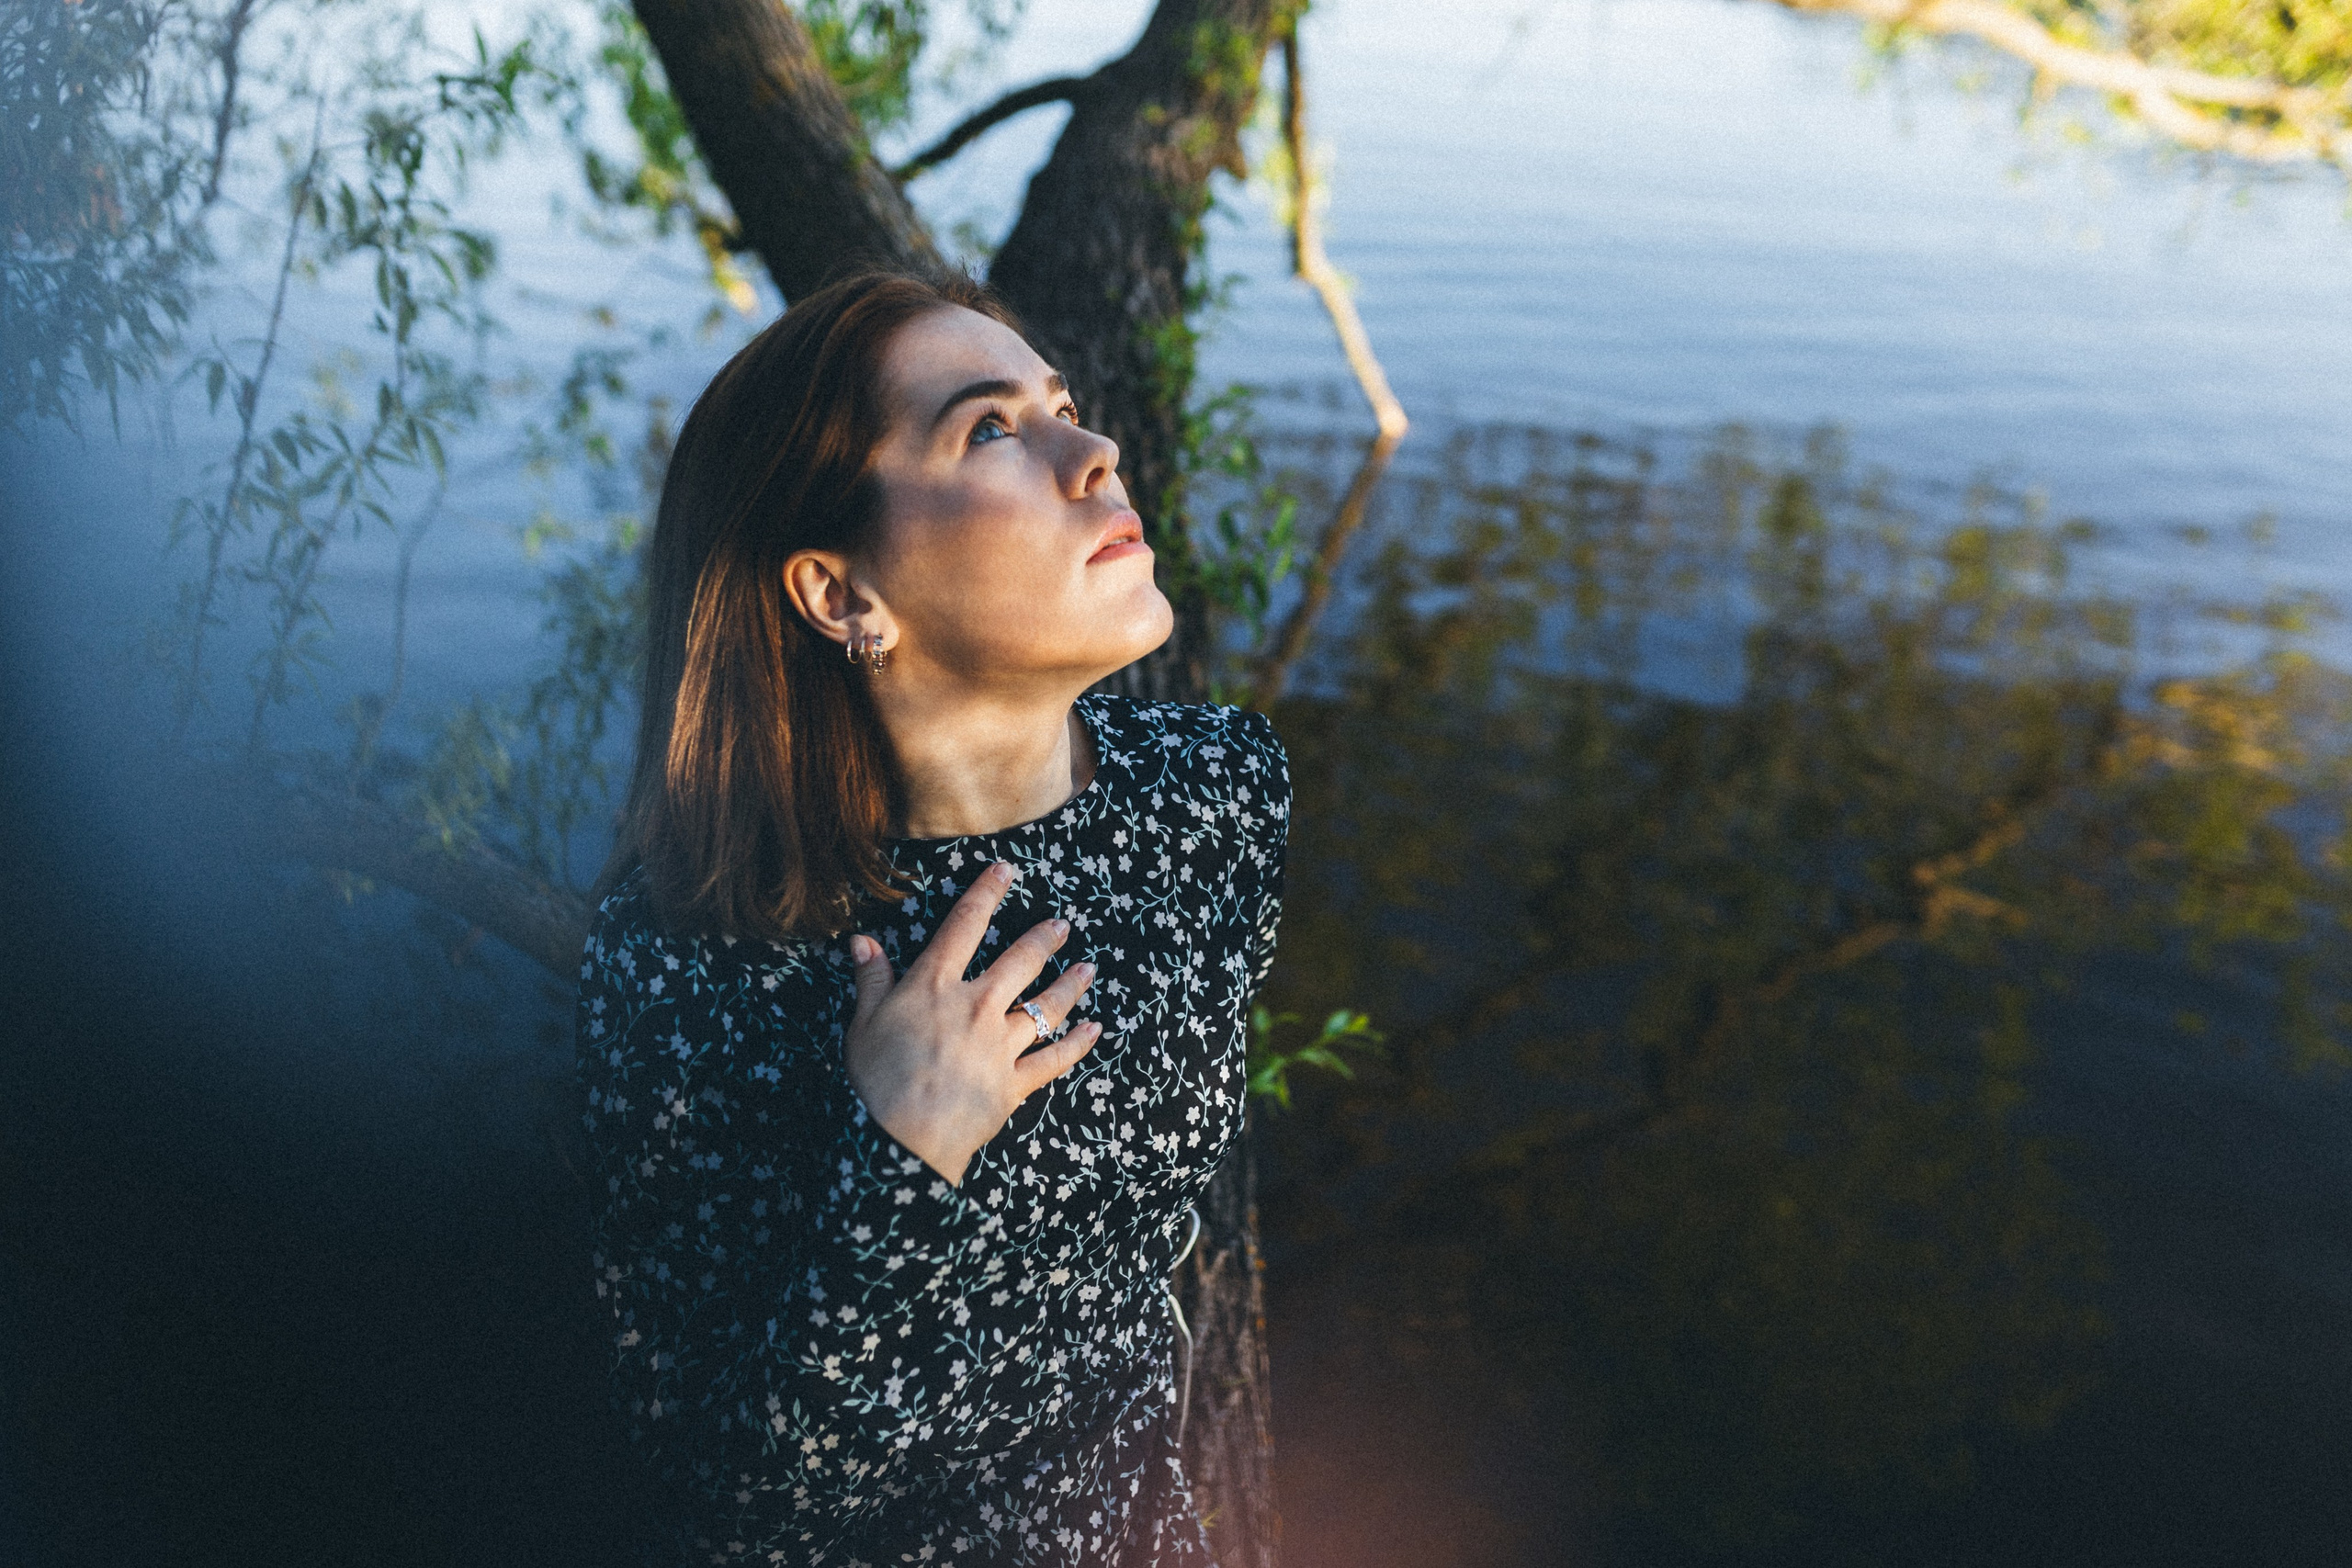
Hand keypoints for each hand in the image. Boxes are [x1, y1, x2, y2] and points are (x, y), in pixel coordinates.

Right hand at [842, 860, 1099, 1185]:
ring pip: (1046, 1006)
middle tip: (1063, 924)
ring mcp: (1001, 1044)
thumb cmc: (874, 1081)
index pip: (964, 925)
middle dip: (1045, 938)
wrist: (901, 1138)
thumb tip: (862, 942)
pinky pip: (1054, 1059)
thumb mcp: (862, 1023)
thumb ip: (870, 979)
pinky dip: (1078, 1044)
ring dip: (1071, 985)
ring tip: (1088, 969)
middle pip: (1020, 961)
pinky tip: (1094, 1030)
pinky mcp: (1015, 1082)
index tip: (1006, 871)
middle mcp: (976, 1006)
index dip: (986, 892)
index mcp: (935, 986)